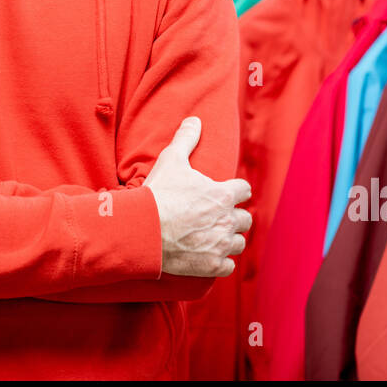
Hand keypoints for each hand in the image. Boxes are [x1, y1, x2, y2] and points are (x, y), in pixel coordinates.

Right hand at [143, 117, 251, 277]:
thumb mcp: (171, 160)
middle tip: (218, 216)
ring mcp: (220, 245)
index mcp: (223, 195)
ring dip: (229, 239)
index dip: (236, 190)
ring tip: (215, 237)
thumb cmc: (158, 193)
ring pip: (238, 243)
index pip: (244, 190)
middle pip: (245, 219)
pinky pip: (228, 266)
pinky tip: (210, 256)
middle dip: (233, 217)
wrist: (142, 230)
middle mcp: (227, 221)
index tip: (227, 192)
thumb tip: (194, 120)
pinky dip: (221, 262)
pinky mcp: (211, 266)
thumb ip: (186, 139)